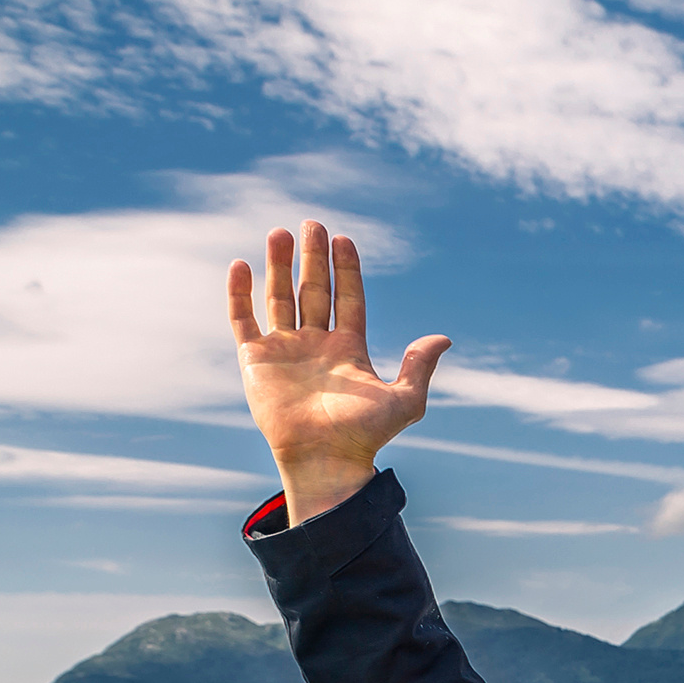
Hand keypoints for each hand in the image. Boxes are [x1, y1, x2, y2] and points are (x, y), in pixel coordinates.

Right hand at [229, 221, 450, 523]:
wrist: (325, 459)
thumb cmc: (365, 436)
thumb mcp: (404, 400)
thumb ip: (419, 367)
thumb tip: (443, 338)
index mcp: (349, 349)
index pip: (347, 299)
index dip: (346, 270)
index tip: (344, 239)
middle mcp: (316, 345)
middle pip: (313, 291)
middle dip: (312, 258)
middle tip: (312, 223)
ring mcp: (285, 350)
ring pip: (279, 297)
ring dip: (279, 265)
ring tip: (281, 232)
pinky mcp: (255, 360)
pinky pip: (243, 320)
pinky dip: (240, 294)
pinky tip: (242, 265)